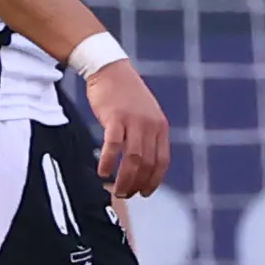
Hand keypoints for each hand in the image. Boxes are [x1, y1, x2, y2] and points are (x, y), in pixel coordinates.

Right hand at [85, 60, 170, 199]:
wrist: (111, 69)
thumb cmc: (125, 94)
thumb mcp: (146, 114)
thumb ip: (147, 135)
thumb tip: (142, 164)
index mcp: (160, 127)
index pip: (162, 161)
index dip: (154, 181)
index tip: (145, 193)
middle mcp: (150, 125)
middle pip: (147, 164)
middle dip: (137, 184)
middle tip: (126, 194)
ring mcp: (134, 121)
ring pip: (133, 160)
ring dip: (124, 179)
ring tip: (115, 189)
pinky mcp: (115, 117)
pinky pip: (113, 146)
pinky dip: (108, 162)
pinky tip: (102, 172)